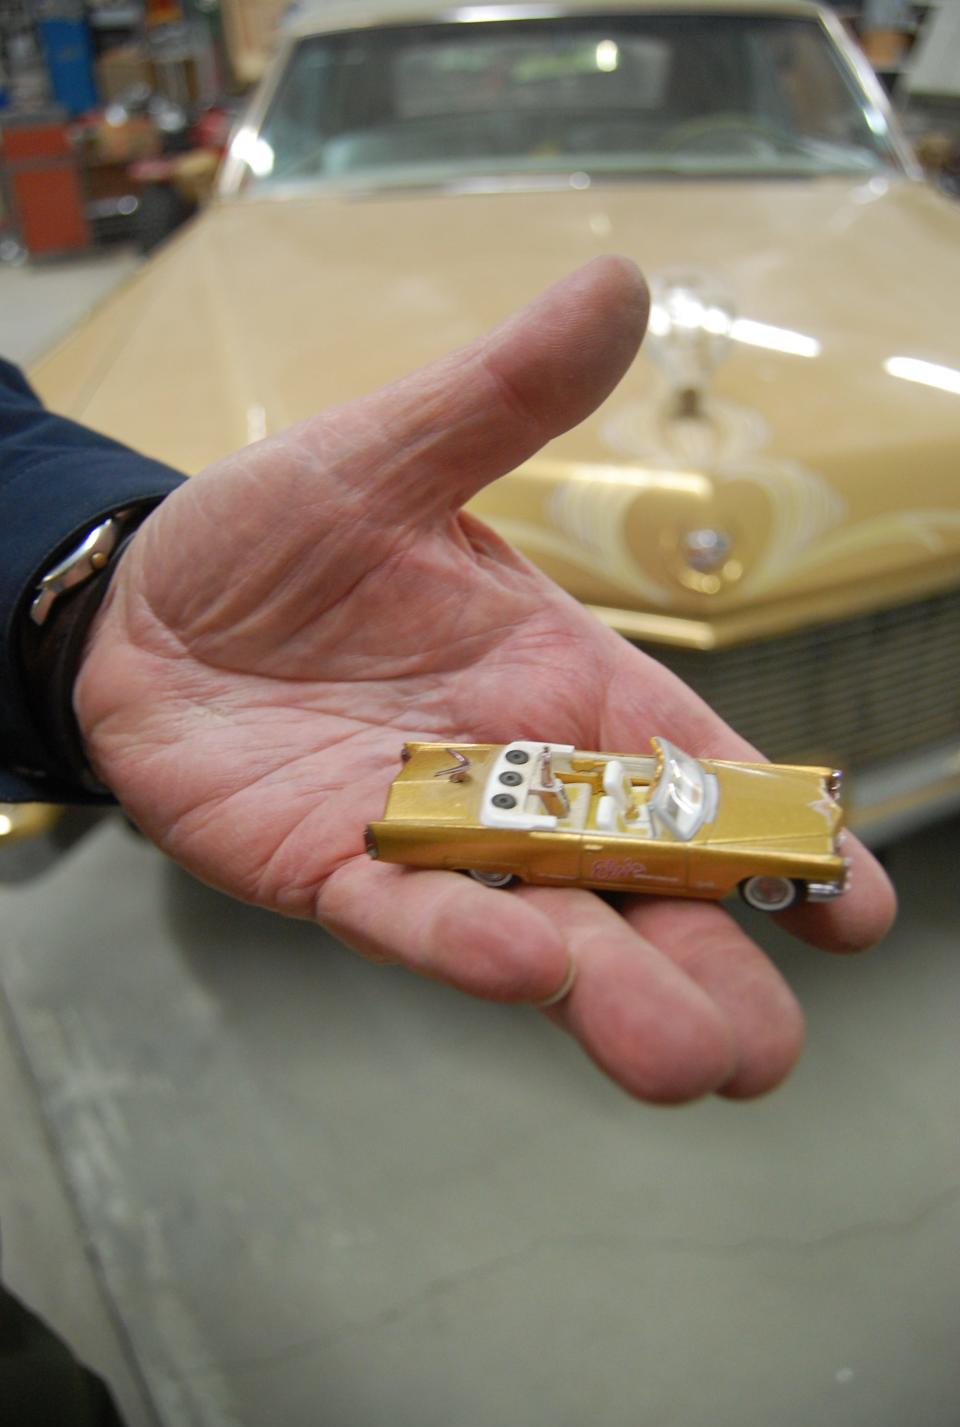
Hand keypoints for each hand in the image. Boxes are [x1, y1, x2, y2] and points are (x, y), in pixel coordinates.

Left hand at [74, 257, 895, 1103]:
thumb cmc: (278, 538)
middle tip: (770, 1048)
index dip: (777, 840)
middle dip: (710, 966)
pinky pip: (408, 915)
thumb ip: (503, 396)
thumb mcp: (393, 454)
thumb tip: (614, 284)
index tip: (857, 904)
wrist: (144, 603)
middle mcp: (515, 782)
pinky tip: (523, 968)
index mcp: (563, 688)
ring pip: (541, 934)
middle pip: (639, 888)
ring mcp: (426, 838)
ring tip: (692, 1060)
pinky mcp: (331, 873)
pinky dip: (464, 942)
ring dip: (614, 996)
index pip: (694, 772)